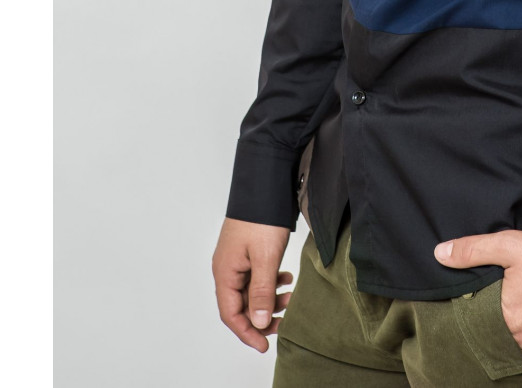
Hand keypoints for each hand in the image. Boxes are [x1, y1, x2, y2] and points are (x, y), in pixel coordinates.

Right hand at [212, 217, 294, 352]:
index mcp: (225, 272)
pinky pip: (257, 275)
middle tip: (284, 321)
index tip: (265, 345)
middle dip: (262, 316)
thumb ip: (262, 292)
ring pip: (251, 290)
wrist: (265, 182)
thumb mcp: (265, 257)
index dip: (247, 332)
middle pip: (241, 304)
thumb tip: (259, 323)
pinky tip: (287, 278)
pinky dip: (271, 282)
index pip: (230, 314)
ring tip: (290, 297)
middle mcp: (227, 268)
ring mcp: (237, 259)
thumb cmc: (261, 217)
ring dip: (269, 298)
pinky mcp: (249, 250)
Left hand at [433, 229, 521, 371]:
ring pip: (518, 354)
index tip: (480, 305)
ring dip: (513, 342)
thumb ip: (473, 250)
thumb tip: (440, 254)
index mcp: (506, 319)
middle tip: (499, 312)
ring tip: (513, 324)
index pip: (479, 325)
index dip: (477, 315)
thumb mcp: (511, 245)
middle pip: (499, 340)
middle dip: (495, 329)